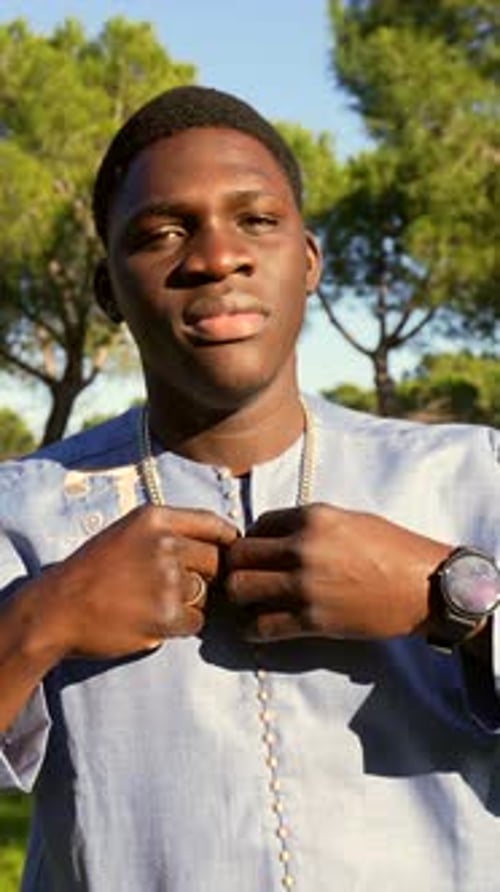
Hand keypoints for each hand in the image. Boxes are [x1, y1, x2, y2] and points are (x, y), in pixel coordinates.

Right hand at [36, 505, 237, 658]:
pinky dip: (181, 626)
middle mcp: (165, 544)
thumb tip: (222, 543)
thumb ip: (170, 532)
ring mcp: (167, 579)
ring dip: (191, 604)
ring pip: (207, 594)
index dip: (227, 542)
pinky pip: (196, 621)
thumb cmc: (93, 571)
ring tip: (154, 604)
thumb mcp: (128, 533)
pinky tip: (152, 621)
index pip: (214, 524)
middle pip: (217, 561)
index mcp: (156, 518)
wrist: (57, 609)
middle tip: (179, 588)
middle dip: (208, 577)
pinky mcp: (167, 614)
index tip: (227, 555)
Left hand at [224, 503, 450, 641]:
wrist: (424, 587)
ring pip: (240, 588)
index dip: (254, 539)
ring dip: (240, 598)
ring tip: (250, 603)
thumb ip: (309, 525)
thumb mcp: (349, 520)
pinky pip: (261, 626)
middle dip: (237, 567)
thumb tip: (274, 536)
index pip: (258, 523)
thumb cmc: (392, 549)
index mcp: (313, 517)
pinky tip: (259, 628)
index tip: (261, 554)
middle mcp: (303, 547)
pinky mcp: (313, 620)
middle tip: (247, 578)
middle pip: (238, 555)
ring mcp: (305, 585)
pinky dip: (253, 629)